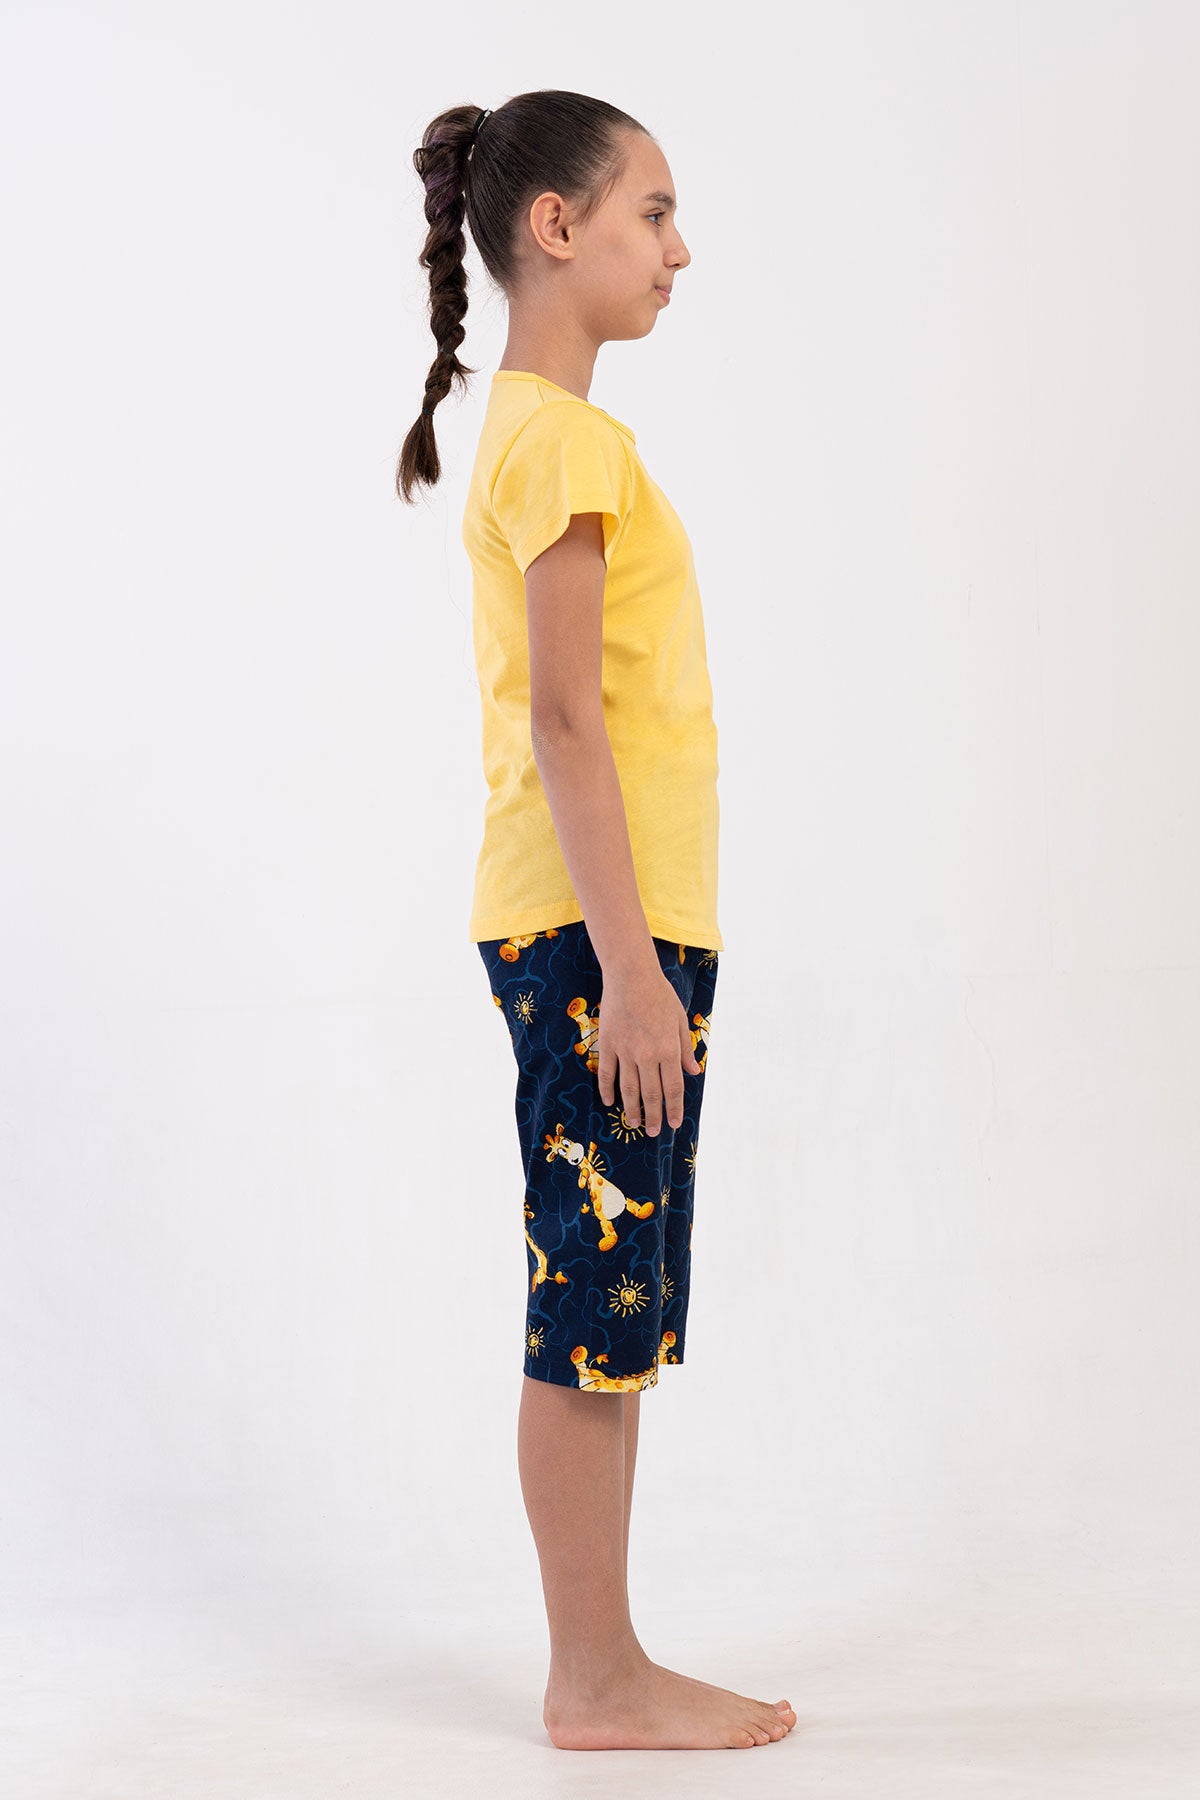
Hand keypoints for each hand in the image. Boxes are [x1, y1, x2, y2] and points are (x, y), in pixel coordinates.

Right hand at [595, 964, 702, 1134]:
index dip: (674, 1108)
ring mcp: (625, 1051)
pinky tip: (610, 1103)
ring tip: (635, 1124)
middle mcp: (647, 1055)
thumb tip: (694, 1072)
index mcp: (668, 1050)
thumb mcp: (679, 1021)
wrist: (630, 976)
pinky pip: (607, 1073)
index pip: (673, 1088)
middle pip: (651, 1094)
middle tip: (654, 1132)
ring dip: (632, 1109)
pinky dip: (607, 1090)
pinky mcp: (608, 1044)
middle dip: (654, 1116)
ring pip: (628, 1088)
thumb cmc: (659, 995)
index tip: (674, 1123)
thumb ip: (685, 1049)